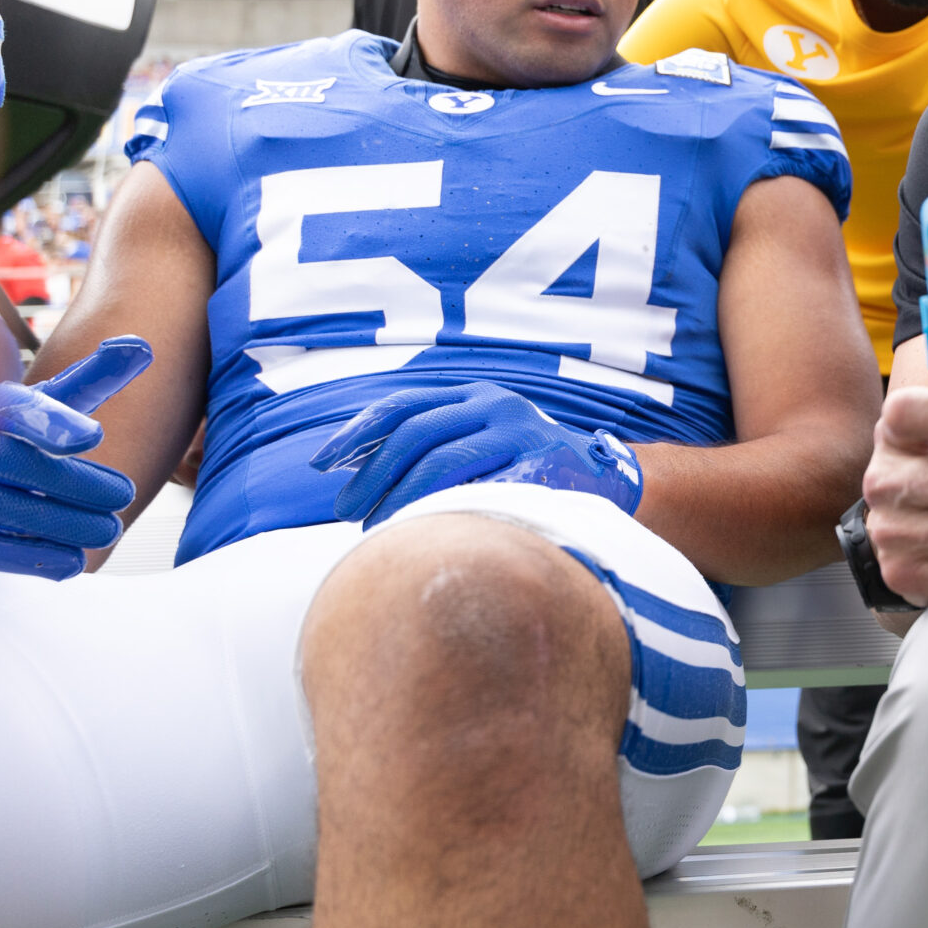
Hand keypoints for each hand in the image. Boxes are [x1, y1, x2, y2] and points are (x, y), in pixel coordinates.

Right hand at [0, 336, 151, 578]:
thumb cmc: (8, 430)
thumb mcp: (43, 403)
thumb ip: (90, 381)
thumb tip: (140, 347)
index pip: (15, 408)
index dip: (51, 422)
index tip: (94, 435)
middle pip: (9, 461)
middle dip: (71, 483)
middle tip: (124, 497)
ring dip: (54, 523)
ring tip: (107, 531)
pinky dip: (25, 557)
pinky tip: (70, 563)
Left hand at [311, 382, 644, 526]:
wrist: (608, 481)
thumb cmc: (528, 470)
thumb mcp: (481, 443)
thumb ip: (431, 449)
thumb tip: (351, 476)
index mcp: (474, 395)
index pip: (402, 406)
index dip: (356, 433)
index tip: (320, 465)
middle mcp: (497, 405)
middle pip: (416, 434)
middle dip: (372, 475)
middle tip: (347, 512)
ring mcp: (522, 432)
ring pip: (444, 460)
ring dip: (402, 498)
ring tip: (378, 529)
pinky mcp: (544, 465)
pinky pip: (484, 488)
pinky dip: (450, 509)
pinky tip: (428, 532)